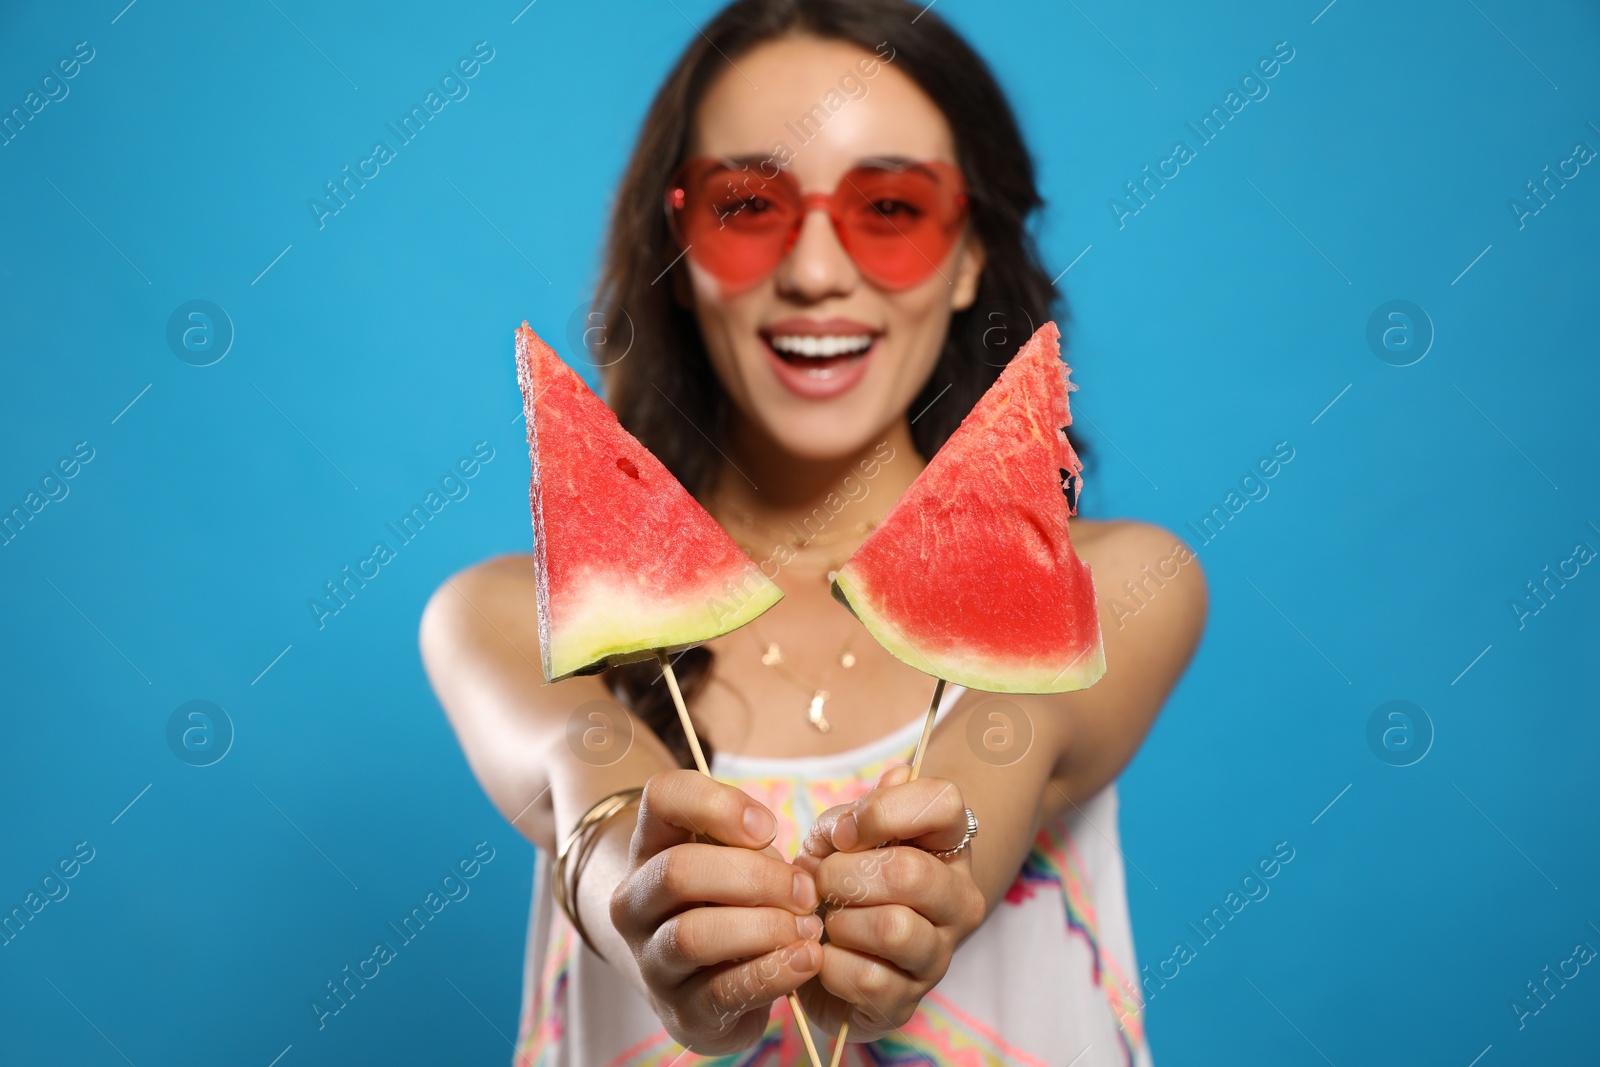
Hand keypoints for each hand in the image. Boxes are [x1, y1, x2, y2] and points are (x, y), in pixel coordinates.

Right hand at [610, 770, 823, 1053]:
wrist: (705, 979)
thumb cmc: (731, 900)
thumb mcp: (738, 856)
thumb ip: (755, 847)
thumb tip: (793, 875)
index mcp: (649, 846)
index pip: (660, 796)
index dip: (716, 804)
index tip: (769, 827)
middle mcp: (635, 902)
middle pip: (678, 870)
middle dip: (754, 877)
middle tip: (804, 891)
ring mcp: (651, 961)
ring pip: (693, 935)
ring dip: (764, 927)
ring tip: (808, 929)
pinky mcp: (681, 1011)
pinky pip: (722, 991)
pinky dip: (772, 972)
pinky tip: (806, 960)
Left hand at [794, 766, 985, 1039]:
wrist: (833, 955)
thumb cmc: (842, 882)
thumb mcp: (839, 839)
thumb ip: (845, 821)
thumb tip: (850, 826)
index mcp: (949, 847)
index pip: (943, 802)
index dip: (882, 810)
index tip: (844, 832)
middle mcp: (958, 902)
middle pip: (909, 872)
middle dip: (844, 873)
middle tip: (822, 881)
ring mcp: (938, 956)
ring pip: (893, 929)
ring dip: (840, 921)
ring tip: (827, 922)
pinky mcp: (906, 1002)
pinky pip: (867, 979)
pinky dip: (829, 965)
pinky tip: (824, 956)